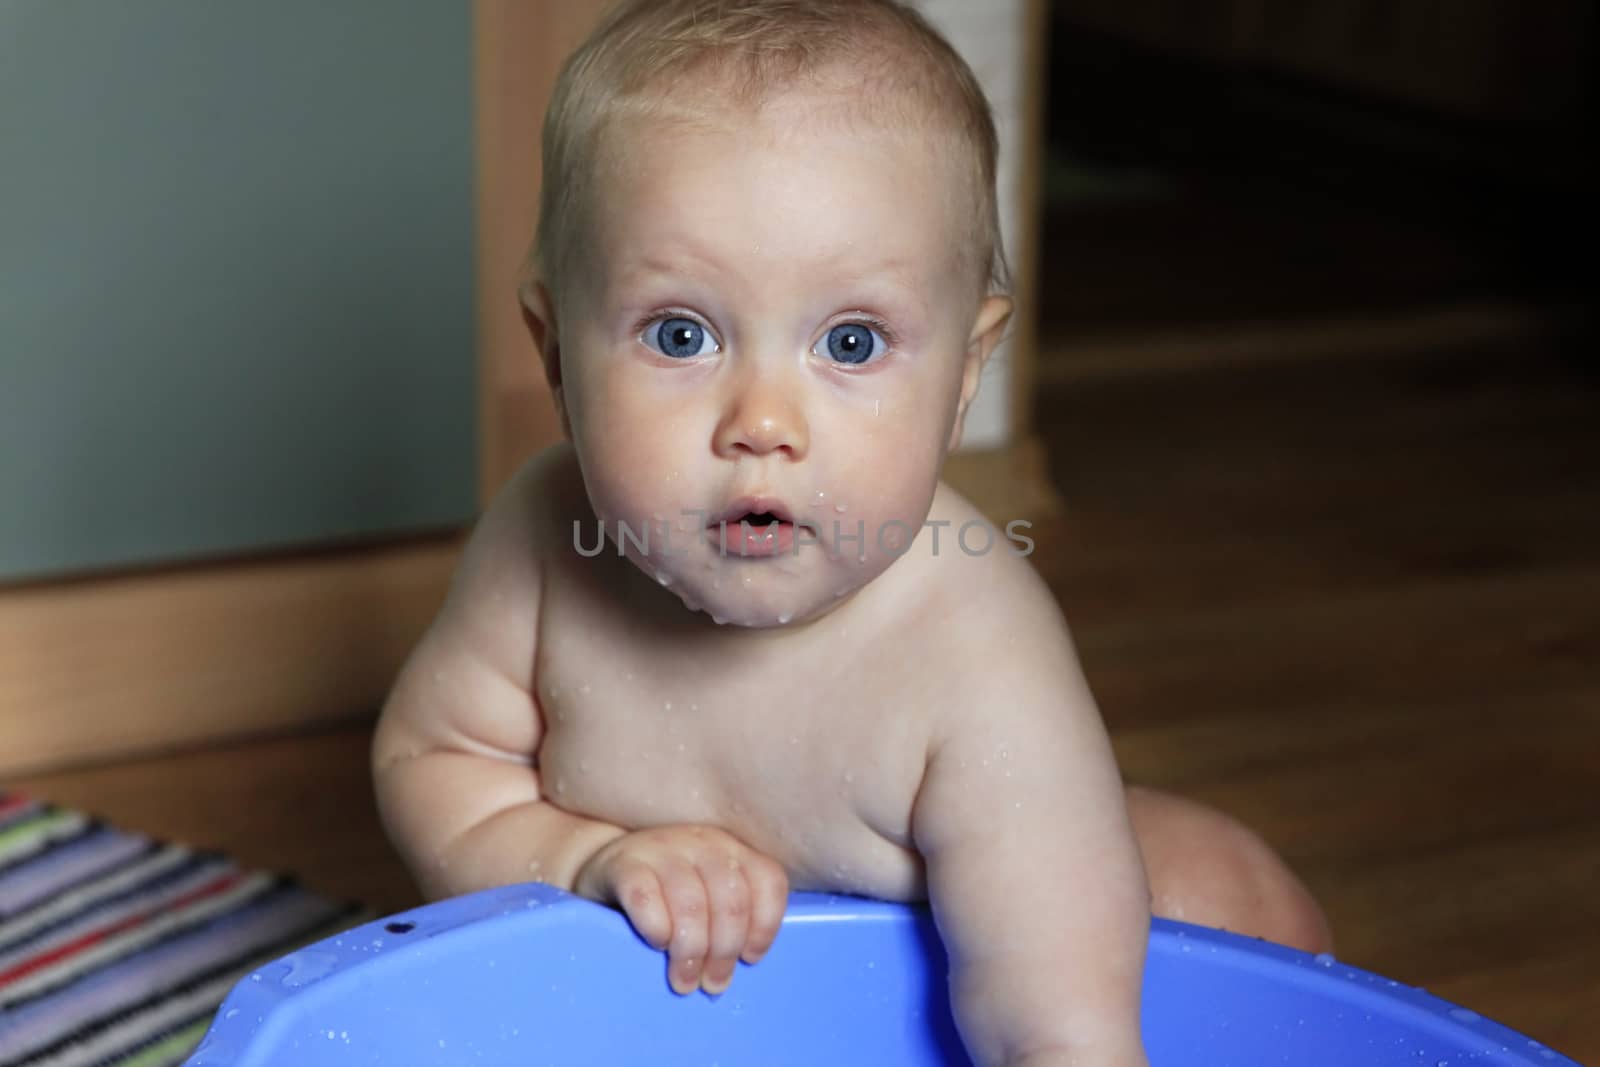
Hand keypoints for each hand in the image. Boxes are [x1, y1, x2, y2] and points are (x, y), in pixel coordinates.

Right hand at [574, 824, 787, 994]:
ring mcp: (663, 848)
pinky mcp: (625, 862)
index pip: (767, 881)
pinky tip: (657, 945)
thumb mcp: (707, 889)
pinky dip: (657, 929)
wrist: (606, 865)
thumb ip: (729, 914)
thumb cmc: (667, 890)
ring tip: (684, 981)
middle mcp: (703, 842)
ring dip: (692, 952)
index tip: (750, 959)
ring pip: (691, 904)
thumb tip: (743, 966)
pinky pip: (647, 899)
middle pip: (731, 901)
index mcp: (732, 849)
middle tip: (712, 984)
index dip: (765, 926)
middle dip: (725, 951)